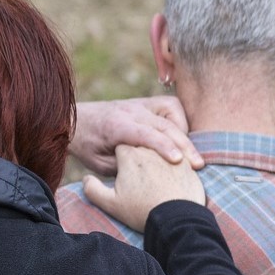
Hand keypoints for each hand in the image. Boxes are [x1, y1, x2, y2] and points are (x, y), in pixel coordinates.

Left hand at [70, 97, 203, 174]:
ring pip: (172, 109)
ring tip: (192, 155)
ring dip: (185, 130)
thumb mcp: (98, 163)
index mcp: (116, 126)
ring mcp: (139, 104)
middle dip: (183, 144)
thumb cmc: (87, 145)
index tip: (178, 161)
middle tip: (198, 165)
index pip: (144, 134)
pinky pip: (170, 105)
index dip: (163, 146)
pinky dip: (180, 120)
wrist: (76, 119)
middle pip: (164, 124)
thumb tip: (148, 171)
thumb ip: (123, 166)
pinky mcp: (146, 103)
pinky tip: (181, 140)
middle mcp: (130, 111)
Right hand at [82, 146, 204, 231]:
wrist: (175, 220)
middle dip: (138, 157)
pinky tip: (171, 180)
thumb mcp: (111, 204)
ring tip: (156, 181)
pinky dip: (174, 166)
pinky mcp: (187, 163)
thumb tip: (86, 179)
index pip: (121, 146)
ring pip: (161, 150)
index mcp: (129, 155)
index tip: (122, 170)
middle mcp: (150, 149)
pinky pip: (179, 158)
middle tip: (138, 177)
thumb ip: (93, 190)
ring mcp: (170, 154)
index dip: (120, 158)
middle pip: (141, 145)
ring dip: (158, 160)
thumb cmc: (141, 211)